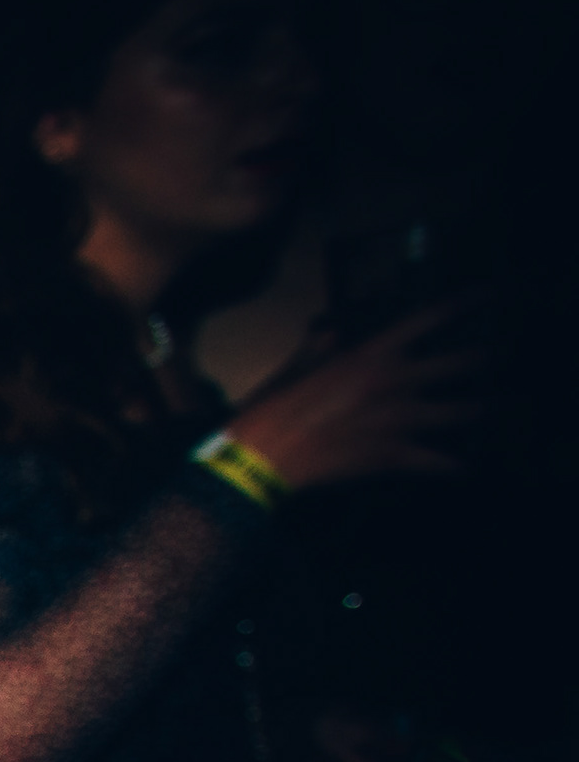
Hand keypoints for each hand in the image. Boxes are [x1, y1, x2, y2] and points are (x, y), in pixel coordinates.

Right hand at [224, 297, 496, 492]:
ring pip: (466, 411)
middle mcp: (396, 381)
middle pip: (466, 361)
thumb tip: (332, 330)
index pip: (431, 317)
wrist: (259, 458)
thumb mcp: (295, 365)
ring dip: (486, 409)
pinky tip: (466, 466)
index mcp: (371, 352)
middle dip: (490, 357)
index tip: (488, 295)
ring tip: (498, 407)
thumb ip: (321, 344)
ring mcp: (400, 419)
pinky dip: (455, 465)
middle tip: (502, 355)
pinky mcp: (394, 455)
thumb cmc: (270, 409)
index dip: (466, 302)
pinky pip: (440, 461)